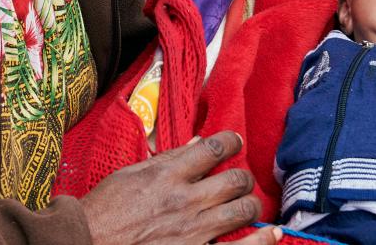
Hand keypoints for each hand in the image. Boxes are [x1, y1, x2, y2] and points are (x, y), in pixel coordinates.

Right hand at [80, 131, 278, 244]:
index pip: (213, 148)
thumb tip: (196, 144)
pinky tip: (272, 233)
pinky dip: (262, 239)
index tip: (234, 141)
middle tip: (239, 179)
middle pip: (235, 179)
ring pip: (243, 209)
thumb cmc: (103, 212)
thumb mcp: (129, 175)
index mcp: (168, 174)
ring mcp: (194, 232)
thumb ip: (165, 159)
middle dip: (243, 176)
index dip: (229, 140)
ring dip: (250, 203)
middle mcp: (186, 200)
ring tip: (248, 203)